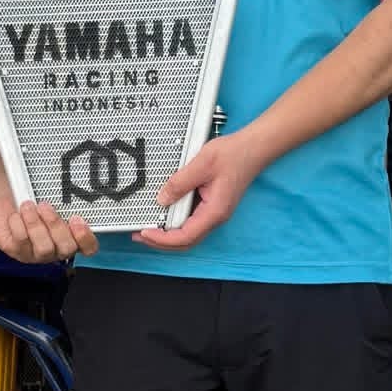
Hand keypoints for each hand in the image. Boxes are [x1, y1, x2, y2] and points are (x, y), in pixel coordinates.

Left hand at [0, 194, 97, 264]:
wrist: (4, 200)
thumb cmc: (30, 199)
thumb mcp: (49, 198)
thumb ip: (63, 201)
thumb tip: (68, 192)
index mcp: (69, 237)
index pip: (88, 247)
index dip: (85, 237)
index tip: (76, 218)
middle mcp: (54, 249)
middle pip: (67, 248)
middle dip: (56, 226)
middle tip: (45, 207)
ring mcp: (35, 253)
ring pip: (44, 248)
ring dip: (35, 223)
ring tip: (28, 206)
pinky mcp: (16, 251)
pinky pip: (21, 241)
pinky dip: (18, 223)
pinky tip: (16, 214)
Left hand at [134, 130, 265, 250]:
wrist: (253, 148)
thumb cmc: (233, 155)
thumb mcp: (201, 164)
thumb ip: (180, 182)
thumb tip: (162, 199)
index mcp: (215, 211)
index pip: (186, 236)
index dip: (163, 239)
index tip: (145, 233)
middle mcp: (215, 217)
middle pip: (186, 241)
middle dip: (161, 242)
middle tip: (139, 235)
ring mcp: (214, 212)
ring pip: (189, 233)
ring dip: (167, 234)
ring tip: (148, 228)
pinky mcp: (212, 205)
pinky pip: (192, 221)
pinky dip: (175, 223)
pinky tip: (164, 215)